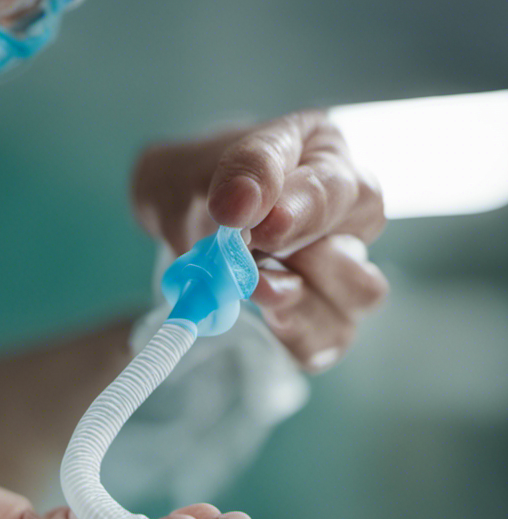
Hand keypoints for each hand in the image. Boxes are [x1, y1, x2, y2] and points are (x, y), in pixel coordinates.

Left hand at [132, 109, 388, 371]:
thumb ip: (242, 169)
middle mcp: (349, 218)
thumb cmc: (203, 181)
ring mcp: (342, 270)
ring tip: (253, 285)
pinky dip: (296, 334)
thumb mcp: (210, 158)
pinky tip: (264, 319)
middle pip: (359, 246)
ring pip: (361, 296)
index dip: (302, 212)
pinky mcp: (322, 317)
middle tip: (248, 257)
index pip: (340, 191)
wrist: (178, 216)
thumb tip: (244, 205)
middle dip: (300, 258)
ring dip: (301, 298)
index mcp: (330, 163)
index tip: (257, 224)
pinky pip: (329, 338)